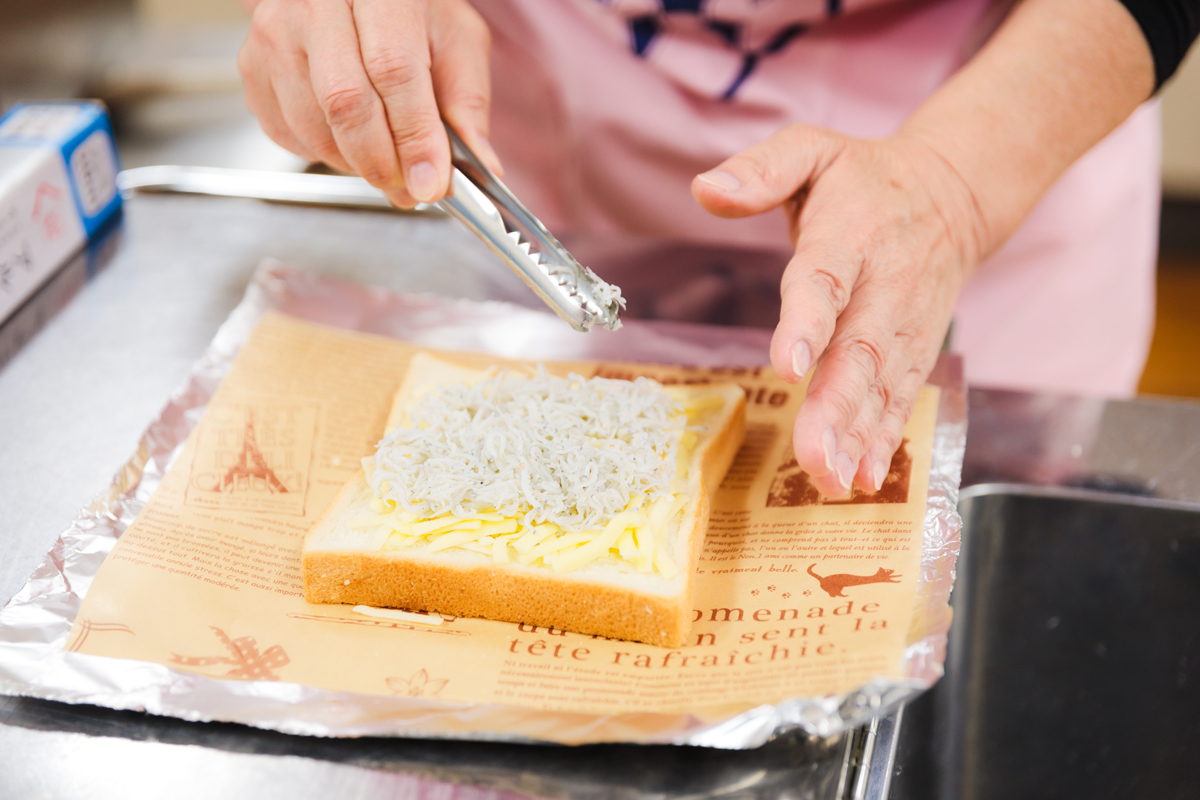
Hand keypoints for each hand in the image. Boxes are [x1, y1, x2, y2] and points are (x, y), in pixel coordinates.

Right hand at [237, 0, 500, 207]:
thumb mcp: (455, 40)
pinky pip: (290, 136)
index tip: (432, 182)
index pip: (393, 70)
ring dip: (358, 165)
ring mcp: (274, 34)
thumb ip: (467, 103)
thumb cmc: (407, 11)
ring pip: (314, 128)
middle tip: (411, 189)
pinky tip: (350, 139)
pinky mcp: (252, 68)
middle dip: (384, 163)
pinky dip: (327, 156)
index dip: (414, 136)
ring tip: (387, 161)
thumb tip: (479, 165)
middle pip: (346, 103)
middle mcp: (314, 4)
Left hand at [692, 124, 983, 497]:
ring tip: (831, 481)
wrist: (952, 195)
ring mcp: (902, 325)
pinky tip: (861, 479)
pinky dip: (882, 440)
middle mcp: (882, 286)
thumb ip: (761, 170)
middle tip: (812, 457)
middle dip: (834, 408)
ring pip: (880, 386)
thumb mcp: (812, 149)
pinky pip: (899, 399)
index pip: (826, 281)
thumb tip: (704, 188)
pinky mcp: (913, 352)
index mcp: (850, 235)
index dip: (808, 324)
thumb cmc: (863, 178)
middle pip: (858, 351)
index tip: (789, 366)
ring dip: (856, 437)